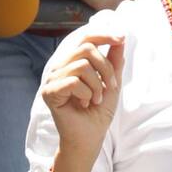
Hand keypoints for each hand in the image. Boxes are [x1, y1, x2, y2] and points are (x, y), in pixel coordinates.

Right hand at [41, 34, 125, 151]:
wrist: (90, 136)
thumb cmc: (98, 111)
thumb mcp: (111, 83)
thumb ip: (114, 62)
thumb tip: (120, 39)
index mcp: (73, 62)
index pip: (86, 38)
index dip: (104, 35)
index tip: (121, 38)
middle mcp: (60, 67)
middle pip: (86, 48)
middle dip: (106, 68)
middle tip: (109, 87)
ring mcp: (52, 78)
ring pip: (82, 65)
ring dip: (96, 85)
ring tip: (95, 99)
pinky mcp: (49, 92)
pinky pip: (73, 82)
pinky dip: (86, 93)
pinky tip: (84, 104)